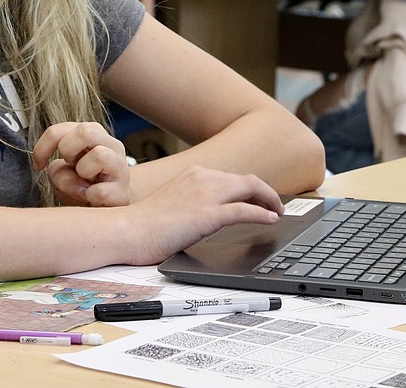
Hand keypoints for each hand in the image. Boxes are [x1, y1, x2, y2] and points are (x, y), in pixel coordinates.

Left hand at [32, 122, 129, 206]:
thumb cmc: (82, 188)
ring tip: (83, 185)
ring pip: (100, 155)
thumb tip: (58, 168)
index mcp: (94, 137)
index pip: (64, 129)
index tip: (38, 164)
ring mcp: (120, 168)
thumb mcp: (62, 174)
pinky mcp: (123, 193)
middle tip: (69, 165)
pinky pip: (99, 191)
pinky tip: (91, 199)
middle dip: (68, 149)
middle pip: (87, 130)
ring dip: (82, 173)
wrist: (105, 213)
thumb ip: (57, 168)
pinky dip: (88, 198)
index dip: (45, 145)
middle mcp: (111, 147)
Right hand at [124, 166, 283, 265]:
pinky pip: (245, 210)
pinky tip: (271, 219)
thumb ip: (193, 200)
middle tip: (277, 205)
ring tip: (278, 212)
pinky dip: (263, 213)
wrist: (127, 232)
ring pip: (250, 188)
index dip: (251, 188)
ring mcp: (205, 195)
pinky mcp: (207, 214)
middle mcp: (201, 178)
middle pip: (246, 180)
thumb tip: (210, 212)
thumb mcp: (173, 202)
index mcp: (193, 174)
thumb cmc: (144, 225)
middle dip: (266, 192)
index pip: (231, 177)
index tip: (260, 198)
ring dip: (269, 200)